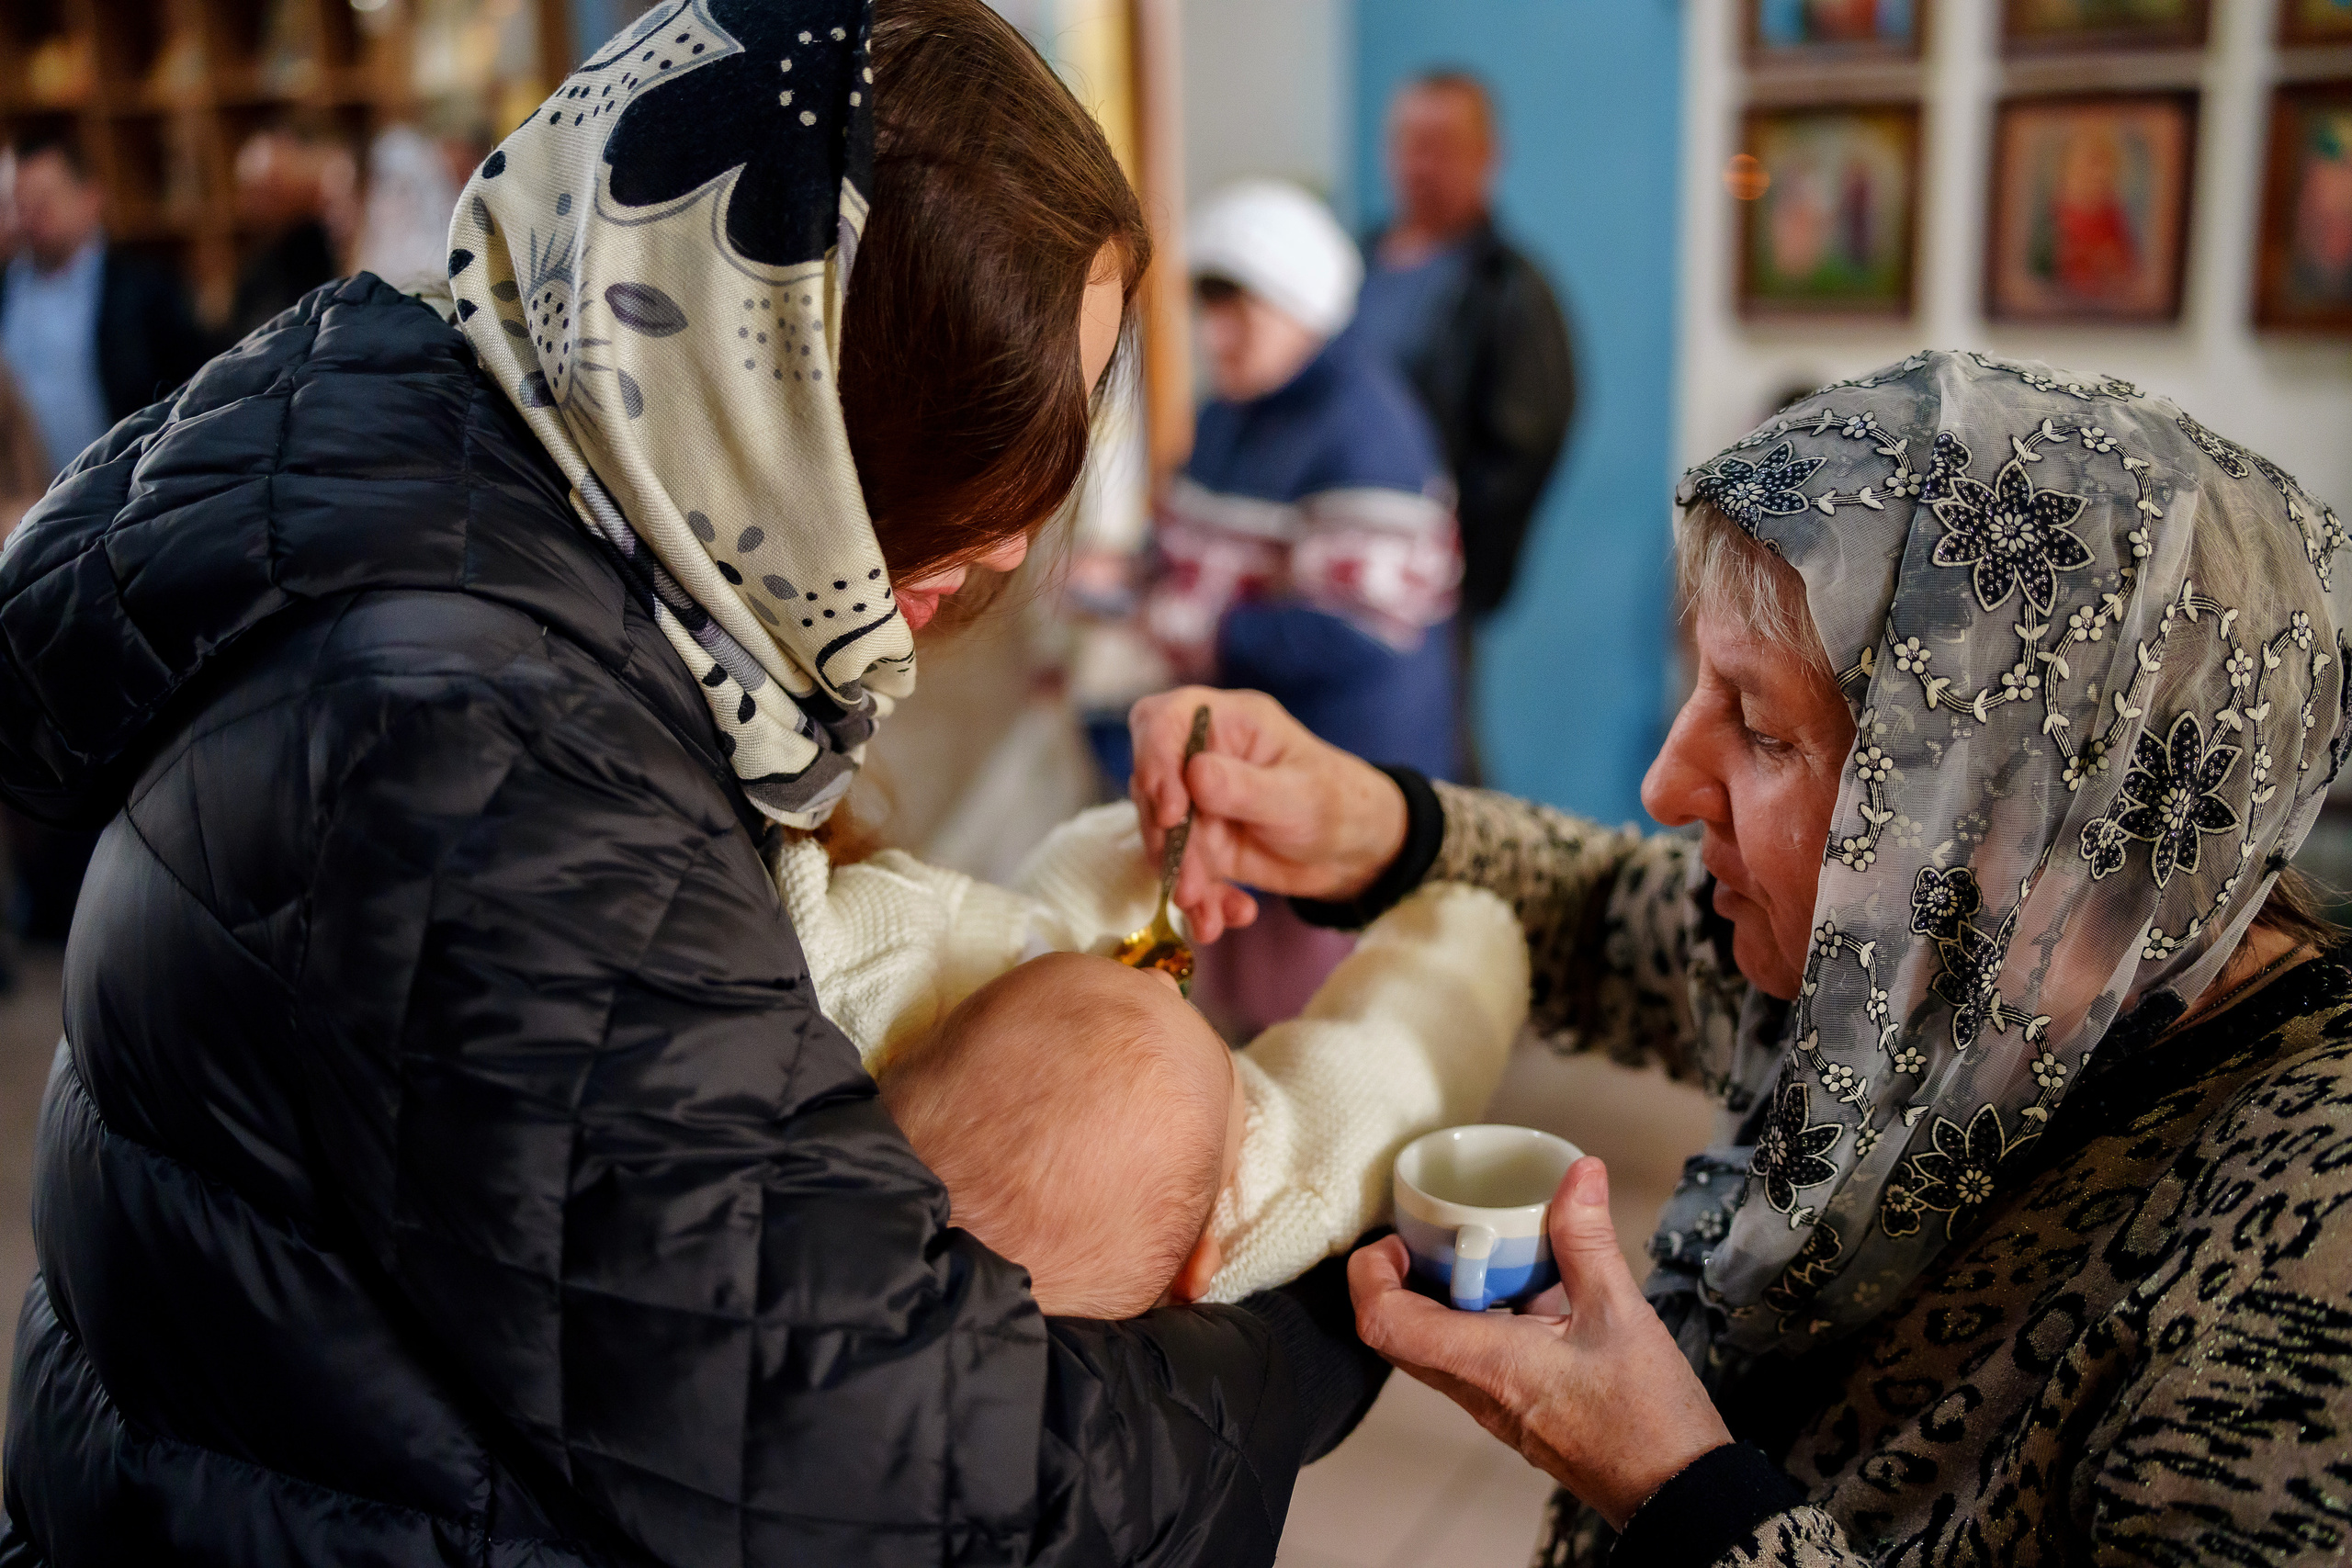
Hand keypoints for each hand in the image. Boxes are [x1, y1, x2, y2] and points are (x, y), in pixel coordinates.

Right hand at [1127, 687, 1409, 943]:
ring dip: (1181, 880)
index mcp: (1227, 722)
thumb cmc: (1338, 802)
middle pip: (1152, 788)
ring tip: (1207, 914)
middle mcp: (1203, 758)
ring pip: (1163, 838)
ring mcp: (1198, 803)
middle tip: (1190, 885)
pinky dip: (1200, 901)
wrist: (1357, 852)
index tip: (1169, 813)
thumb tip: (1193, 773)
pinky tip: (1224, 920)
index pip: (1162, 721)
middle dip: (1168, 842)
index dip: (1153, 761)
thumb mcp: (1298, 795)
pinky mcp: (1202, 844)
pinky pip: (1183, 871)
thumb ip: (1244, 787)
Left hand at [1346, 1158, 1731, 1529]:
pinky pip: (1473, 1360)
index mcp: (1487, 1365)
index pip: (1387, 1326)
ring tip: (1480, 1253)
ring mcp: (1494, 1407)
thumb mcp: (1621, 1313)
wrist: (1677, 1495)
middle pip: (1400, 1335)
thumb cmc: (1649, 1419)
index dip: (1371, 1277)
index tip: (1395, 1240)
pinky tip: (1530, 1290)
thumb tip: (1578, 1175)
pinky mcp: (1517, 1411)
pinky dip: (1482, 1319)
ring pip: (1436, 1348)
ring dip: (1444, 1298)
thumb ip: (1587, 1240)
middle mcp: (1477, 1391)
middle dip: (1403, 1279)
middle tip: (1432, 1237)